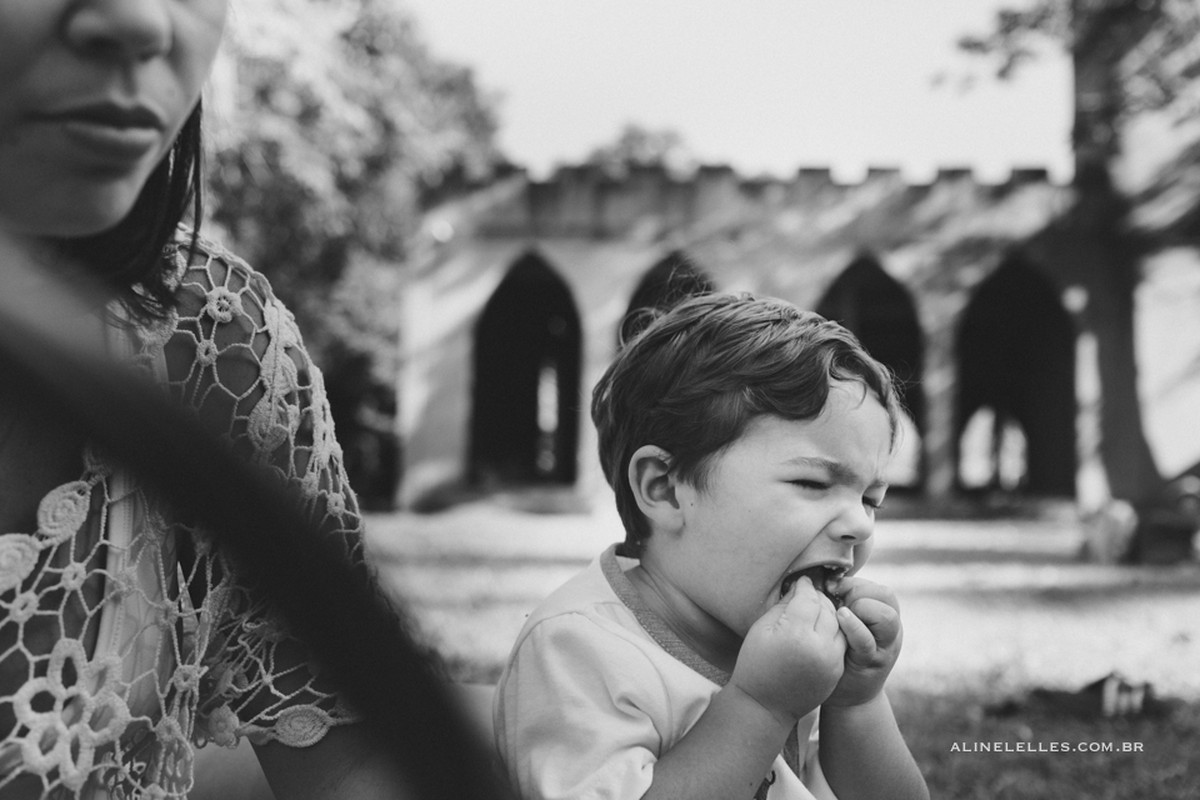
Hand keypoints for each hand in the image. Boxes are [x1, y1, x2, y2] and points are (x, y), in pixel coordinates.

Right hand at [730, 576, 845, 724]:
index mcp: (796, 634)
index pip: (808, 598)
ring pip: (839, 624)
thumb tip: (799, 587)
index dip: (803, 587)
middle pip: (827, 609)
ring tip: (816, 610)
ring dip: (829, 613)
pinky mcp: (836, 671)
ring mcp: (831, 661)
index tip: (800, 582)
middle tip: (807, 593)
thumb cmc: (756, 664)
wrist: (764, 706)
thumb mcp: (762, 629)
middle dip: (817, 598)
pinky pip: (840, 641)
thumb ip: (783, 605)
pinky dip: (833, 631)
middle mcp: (819, 647)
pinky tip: (820, 628)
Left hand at [822, 576, 902, 707]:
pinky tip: (840, 619)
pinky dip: (853, 627)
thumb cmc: (841, 652)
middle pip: (886, 596)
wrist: (847, 697)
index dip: (853, 583)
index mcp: (884, 615)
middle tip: (837, 604)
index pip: (878, 588)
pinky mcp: (873, 663)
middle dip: (858, 593)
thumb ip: (842, 603)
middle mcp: (891, 630)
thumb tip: (823, 578)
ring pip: (886, 616)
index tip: (830, 588)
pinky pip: (867, 641)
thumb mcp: (844, 623)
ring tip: (840, 615)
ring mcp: (885, 647)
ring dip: (860, 609)